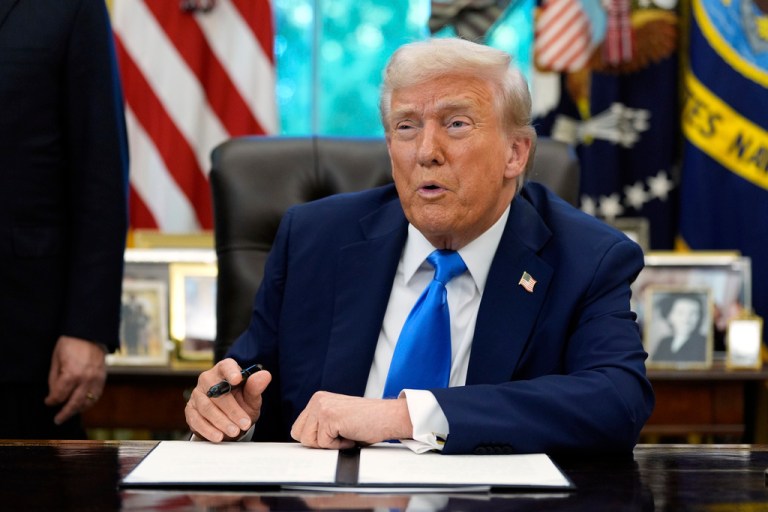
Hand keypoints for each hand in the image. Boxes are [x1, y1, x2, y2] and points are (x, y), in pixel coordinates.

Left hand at [44, 336, 106, 424]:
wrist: (90, 333)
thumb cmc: (70, 344)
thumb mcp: (56, 359)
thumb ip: (54, 379)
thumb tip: (54, 394)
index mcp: (72, 374)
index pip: (59, 396)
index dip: (51, 401)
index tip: (47, 402)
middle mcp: (85, 379)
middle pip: (74, 404)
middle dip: (64, 413)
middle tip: (57, 420)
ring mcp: (96, 379)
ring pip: (88, 402)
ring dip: (78, 410)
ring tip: (70, 413)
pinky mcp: (103, 378)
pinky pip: (97, 395)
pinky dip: (90, 402)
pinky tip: (83, 404)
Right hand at [185, 358, 271, 441]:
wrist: (230, 421)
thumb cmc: (242, 404)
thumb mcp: (251, 398)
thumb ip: (256, 387)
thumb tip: (265, 375)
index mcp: (225, 369)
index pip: (226, 366)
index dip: (231, 372)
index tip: (237, 379)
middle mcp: (208, 379)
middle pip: (217, 392)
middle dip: (232, 410)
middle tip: (244, 423)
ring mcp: (197, 394)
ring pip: (207, 407)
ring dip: (221, 421)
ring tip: (234, 432)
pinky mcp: (190, 410)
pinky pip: (196, 420)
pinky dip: (208, 429)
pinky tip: (218, 436)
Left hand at [291, 392, 411, 448]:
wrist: (388, 417)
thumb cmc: (368, 421)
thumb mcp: (337, 420)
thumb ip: (320, 425)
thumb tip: (305, 441)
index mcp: (318, 400)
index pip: (299, 428)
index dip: (315, 439)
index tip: (332, 437)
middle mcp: (318, 400)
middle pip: (299, 434)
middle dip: (318, 442)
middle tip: (338, 436)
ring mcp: (322, 407)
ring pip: (309, 441)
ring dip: (329, 444)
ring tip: (346, 433)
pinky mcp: (329, 416)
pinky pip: (324, 444)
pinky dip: (339, 445)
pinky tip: (351, 435)